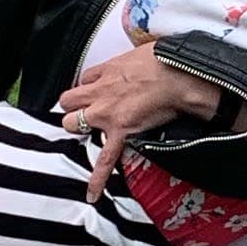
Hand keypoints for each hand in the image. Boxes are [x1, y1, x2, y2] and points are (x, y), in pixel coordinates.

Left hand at [54, 43, 217, 199]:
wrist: (178, 77)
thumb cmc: (165, 61)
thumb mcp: (138, 52)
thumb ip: (129, 61)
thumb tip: (137, 63)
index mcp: (105, 71)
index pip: (84, 78)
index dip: (90, 86)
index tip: (98, 90)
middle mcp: (99, 92)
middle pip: (68, 100)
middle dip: (74, 106)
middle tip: (87, 111)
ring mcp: (106, 114)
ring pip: (70, 123)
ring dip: (77, 127)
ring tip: (90, 132)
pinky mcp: (120, 132)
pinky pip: (104, 159)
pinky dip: (97, 178)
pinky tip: (92, 193)